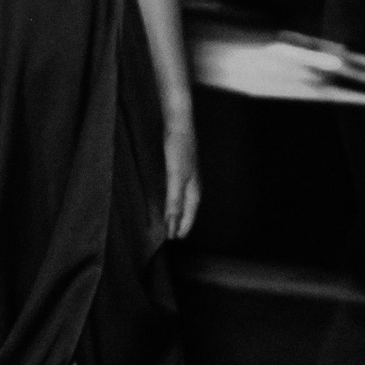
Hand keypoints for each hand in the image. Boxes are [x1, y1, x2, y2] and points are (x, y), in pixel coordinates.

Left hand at [161, 110, 200, 241]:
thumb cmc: (179, 150)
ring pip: (184, 200)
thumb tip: (173, 221)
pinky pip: (178, 191)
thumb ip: (174, 199)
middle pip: (188, 209)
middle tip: (174, 235)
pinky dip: (174, 200)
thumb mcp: (175, 176)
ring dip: (178, 212)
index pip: (189, 214)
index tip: (176, 239)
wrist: (180, 124)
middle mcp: (193, 185)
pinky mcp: (181, 169)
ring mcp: (188, 176)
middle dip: (182, 222)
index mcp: (194, 189)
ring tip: (172, 222)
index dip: (183, 227)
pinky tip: (170, 199)